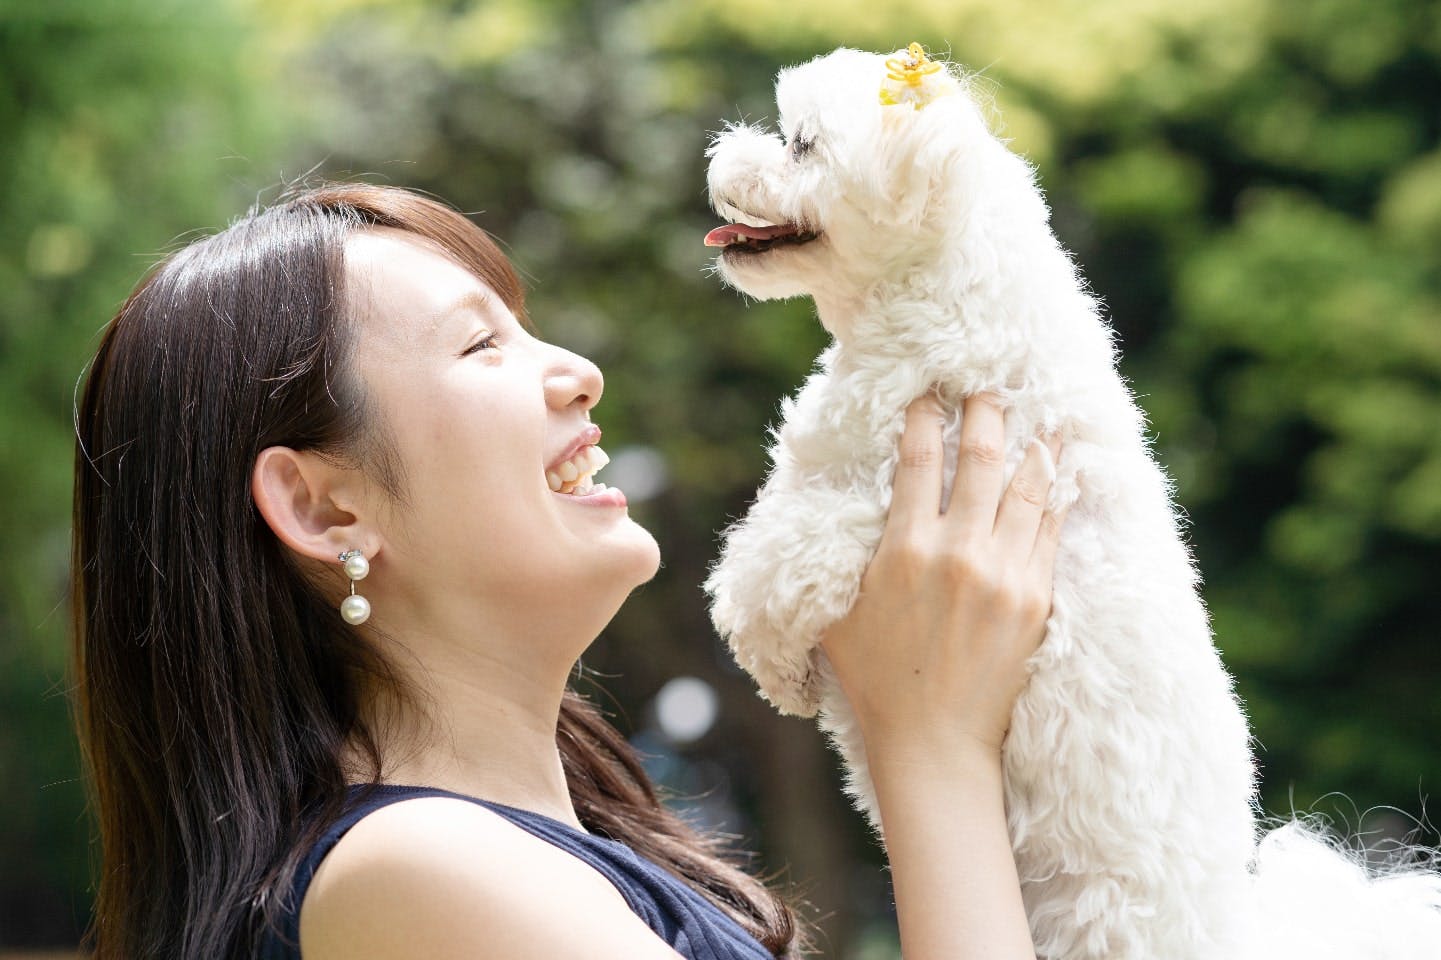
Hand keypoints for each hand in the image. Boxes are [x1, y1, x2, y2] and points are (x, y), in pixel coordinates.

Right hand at [820, 393, 1066, 758]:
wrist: (934, 740)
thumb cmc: (876, 677)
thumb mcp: (838, 610)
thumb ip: (845, 552)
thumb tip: (840, 502)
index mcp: (903, 550)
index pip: (919, 459)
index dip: (925, 417)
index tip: (929, 392)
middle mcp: (957, 553)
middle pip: (980, 458)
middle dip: (985, 411)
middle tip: (989, 385)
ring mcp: (1004, 575)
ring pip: (1026, 487)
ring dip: (1032, 443)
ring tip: (1040, 413)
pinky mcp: (1036, 599)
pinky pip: (1052, 530)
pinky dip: (1058, 494)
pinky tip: (1063, 470)